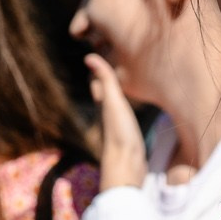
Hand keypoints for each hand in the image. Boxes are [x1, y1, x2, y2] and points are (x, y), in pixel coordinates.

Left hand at [88, 55, 147, 190]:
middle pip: (105, 93)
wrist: (127, 166)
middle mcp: (108, 113)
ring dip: (117, 94)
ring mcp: (117, 126)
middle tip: (114, 65)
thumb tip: (89, 57)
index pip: (98, 82)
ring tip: (124, 82)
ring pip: (114, 104)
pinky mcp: (128, 136)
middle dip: (107, 80)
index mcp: (103, 104)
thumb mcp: (113, 102)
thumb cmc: (119, 132)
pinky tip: (131, 109)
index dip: (99, 70)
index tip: (102, 54)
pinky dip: (126, 107)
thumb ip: (105, 81)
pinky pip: (125, 116)